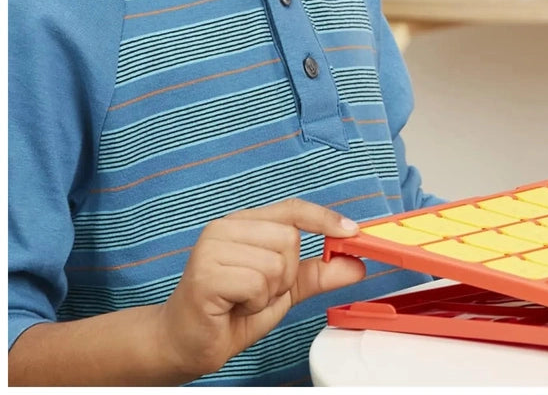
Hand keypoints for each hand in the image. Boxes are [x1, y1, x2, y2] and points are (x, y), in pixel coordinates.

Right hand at [157, 198, 364, 379]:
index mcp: (245, 223)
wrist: (185, 344)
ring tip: (244, 301)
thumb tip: (356, 262)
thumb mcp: (283, 289)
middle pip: (290, 239)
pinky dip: (254, 304)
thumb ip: (317, 273)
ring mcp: (212, 247)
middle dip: (286, 276)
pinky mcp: (205, 272)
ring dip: (269, 293)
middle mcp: (226, 227)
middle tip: (259, 293)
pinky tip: (233, 308)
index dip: (324, 218)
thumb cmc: (230, 312)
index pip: (292, 209)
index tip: (352, 230)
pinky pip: (258, 284)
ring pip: (276, 263)